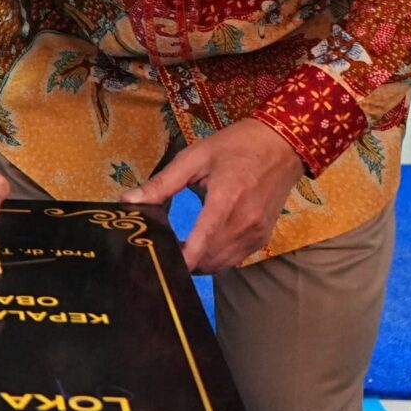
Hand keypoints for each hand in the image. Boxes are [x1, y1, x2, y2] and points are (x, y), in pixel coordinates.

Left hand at [128, 120, 304, 272]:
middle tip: (162, 250)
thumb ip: (163, 183)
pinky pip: (235, 259)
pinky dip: (215, 259)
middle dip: (183, 261)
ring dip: (199, 263)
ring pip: (221, 264)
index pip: (201, 243)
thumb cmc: (237, 146)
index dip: (180, 260)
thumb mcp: (195, 157)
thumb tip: (129, 200)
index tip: (159, 262)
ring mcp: (256, 233)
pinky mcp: (263, 237)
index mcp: (227, 199)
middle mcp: (245, 222)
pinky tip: (201, 247)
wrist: (282, 146)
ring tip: (178, 249)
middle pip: (208, 259)